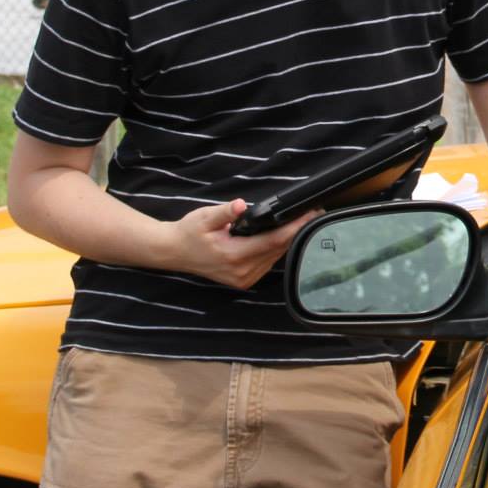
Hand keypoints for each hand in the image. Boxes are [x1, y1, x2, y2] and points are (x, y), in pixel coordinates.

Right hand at [164, 200, 322, 289]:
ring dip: (289, 241)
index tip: (308, 215)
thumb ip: (224, 212)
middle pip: (278, 250)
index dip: (293, 228)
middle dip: (296, 231)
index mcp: (233, 256)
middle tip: (313, 213)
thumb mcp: (203, 218)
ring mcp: (244, 279)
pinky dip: (277, 249)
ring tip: (303, 221)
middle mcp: (242, 272)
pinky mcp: (244, 281)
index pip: (272, 242)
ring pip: (275, 258)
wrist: (174, 252)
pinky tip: (284, 236)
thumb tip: (240, 206)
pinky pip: (267, 264)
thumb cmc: (189, 233)